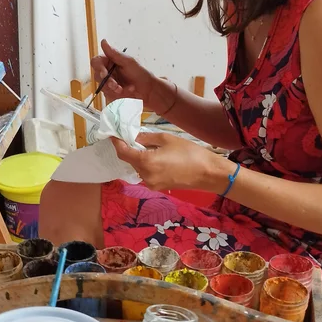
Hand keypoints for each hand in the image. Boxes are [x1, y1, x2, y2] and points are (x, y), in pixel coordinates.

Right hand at [91, 41, 172, 113]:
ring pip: (103, 88)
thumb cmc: (140, 73)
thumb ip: (114, 53)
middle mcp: (107, 71)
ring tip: (129, 89)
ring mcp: (108, 83)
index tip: (104, 74)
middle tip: (118, 86)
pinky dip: (119, 96)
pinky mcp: (111, 93)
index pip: (96, 62)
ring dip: (115, 90)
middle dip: (108, 83)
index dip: (98, 68)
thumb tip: (103, 41)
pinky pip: (109, 96)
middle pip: (97, 77)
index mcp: (109, 61)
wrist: (148, 90)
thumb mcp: (128, 62)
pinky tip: (128, 92)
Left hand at [111, 132, 235, 192]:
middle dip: (128, 149)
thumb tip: (135, 137)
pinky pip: (146, 174)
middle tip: (131, 136)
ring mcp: (151, 184)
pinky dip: (146, 164)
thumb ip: (147, 138)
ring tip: (146, 146)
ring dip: (138, 157)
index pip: (123, 152)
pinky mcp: (157, 187)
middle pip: (129, 160)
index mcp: (146, 162)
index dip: (117, 143)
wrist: (208, 173)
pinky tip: (154, 156)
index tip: (114, 134)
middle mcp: (145, 175)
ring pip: (137, 167)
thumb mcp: (167, 139)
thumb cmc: (190, 153)